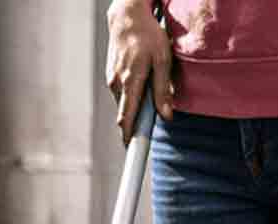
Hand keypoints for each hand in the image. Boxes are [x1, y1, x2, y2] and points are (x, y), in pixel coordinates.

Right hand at [106, 0, 173, 143]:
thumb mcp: (163, 61)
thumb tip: (167, 116)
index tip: (131, 152)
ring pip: (125, 103)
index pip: (127, 119)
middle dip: (137, 123)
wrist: (127, 18)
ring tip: (149, 90)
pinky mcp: (111, 77)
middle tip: (150, 125)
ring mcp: (111, 81)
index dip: (128, 138)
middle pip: (126, 114)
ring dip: (136, 105)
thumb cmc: (148, 36)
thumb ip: (163, 90)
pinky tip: (141, 81)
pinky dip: (132, 95)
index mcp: (130, 82)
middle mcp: (116, 84)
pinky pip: (122, 94)